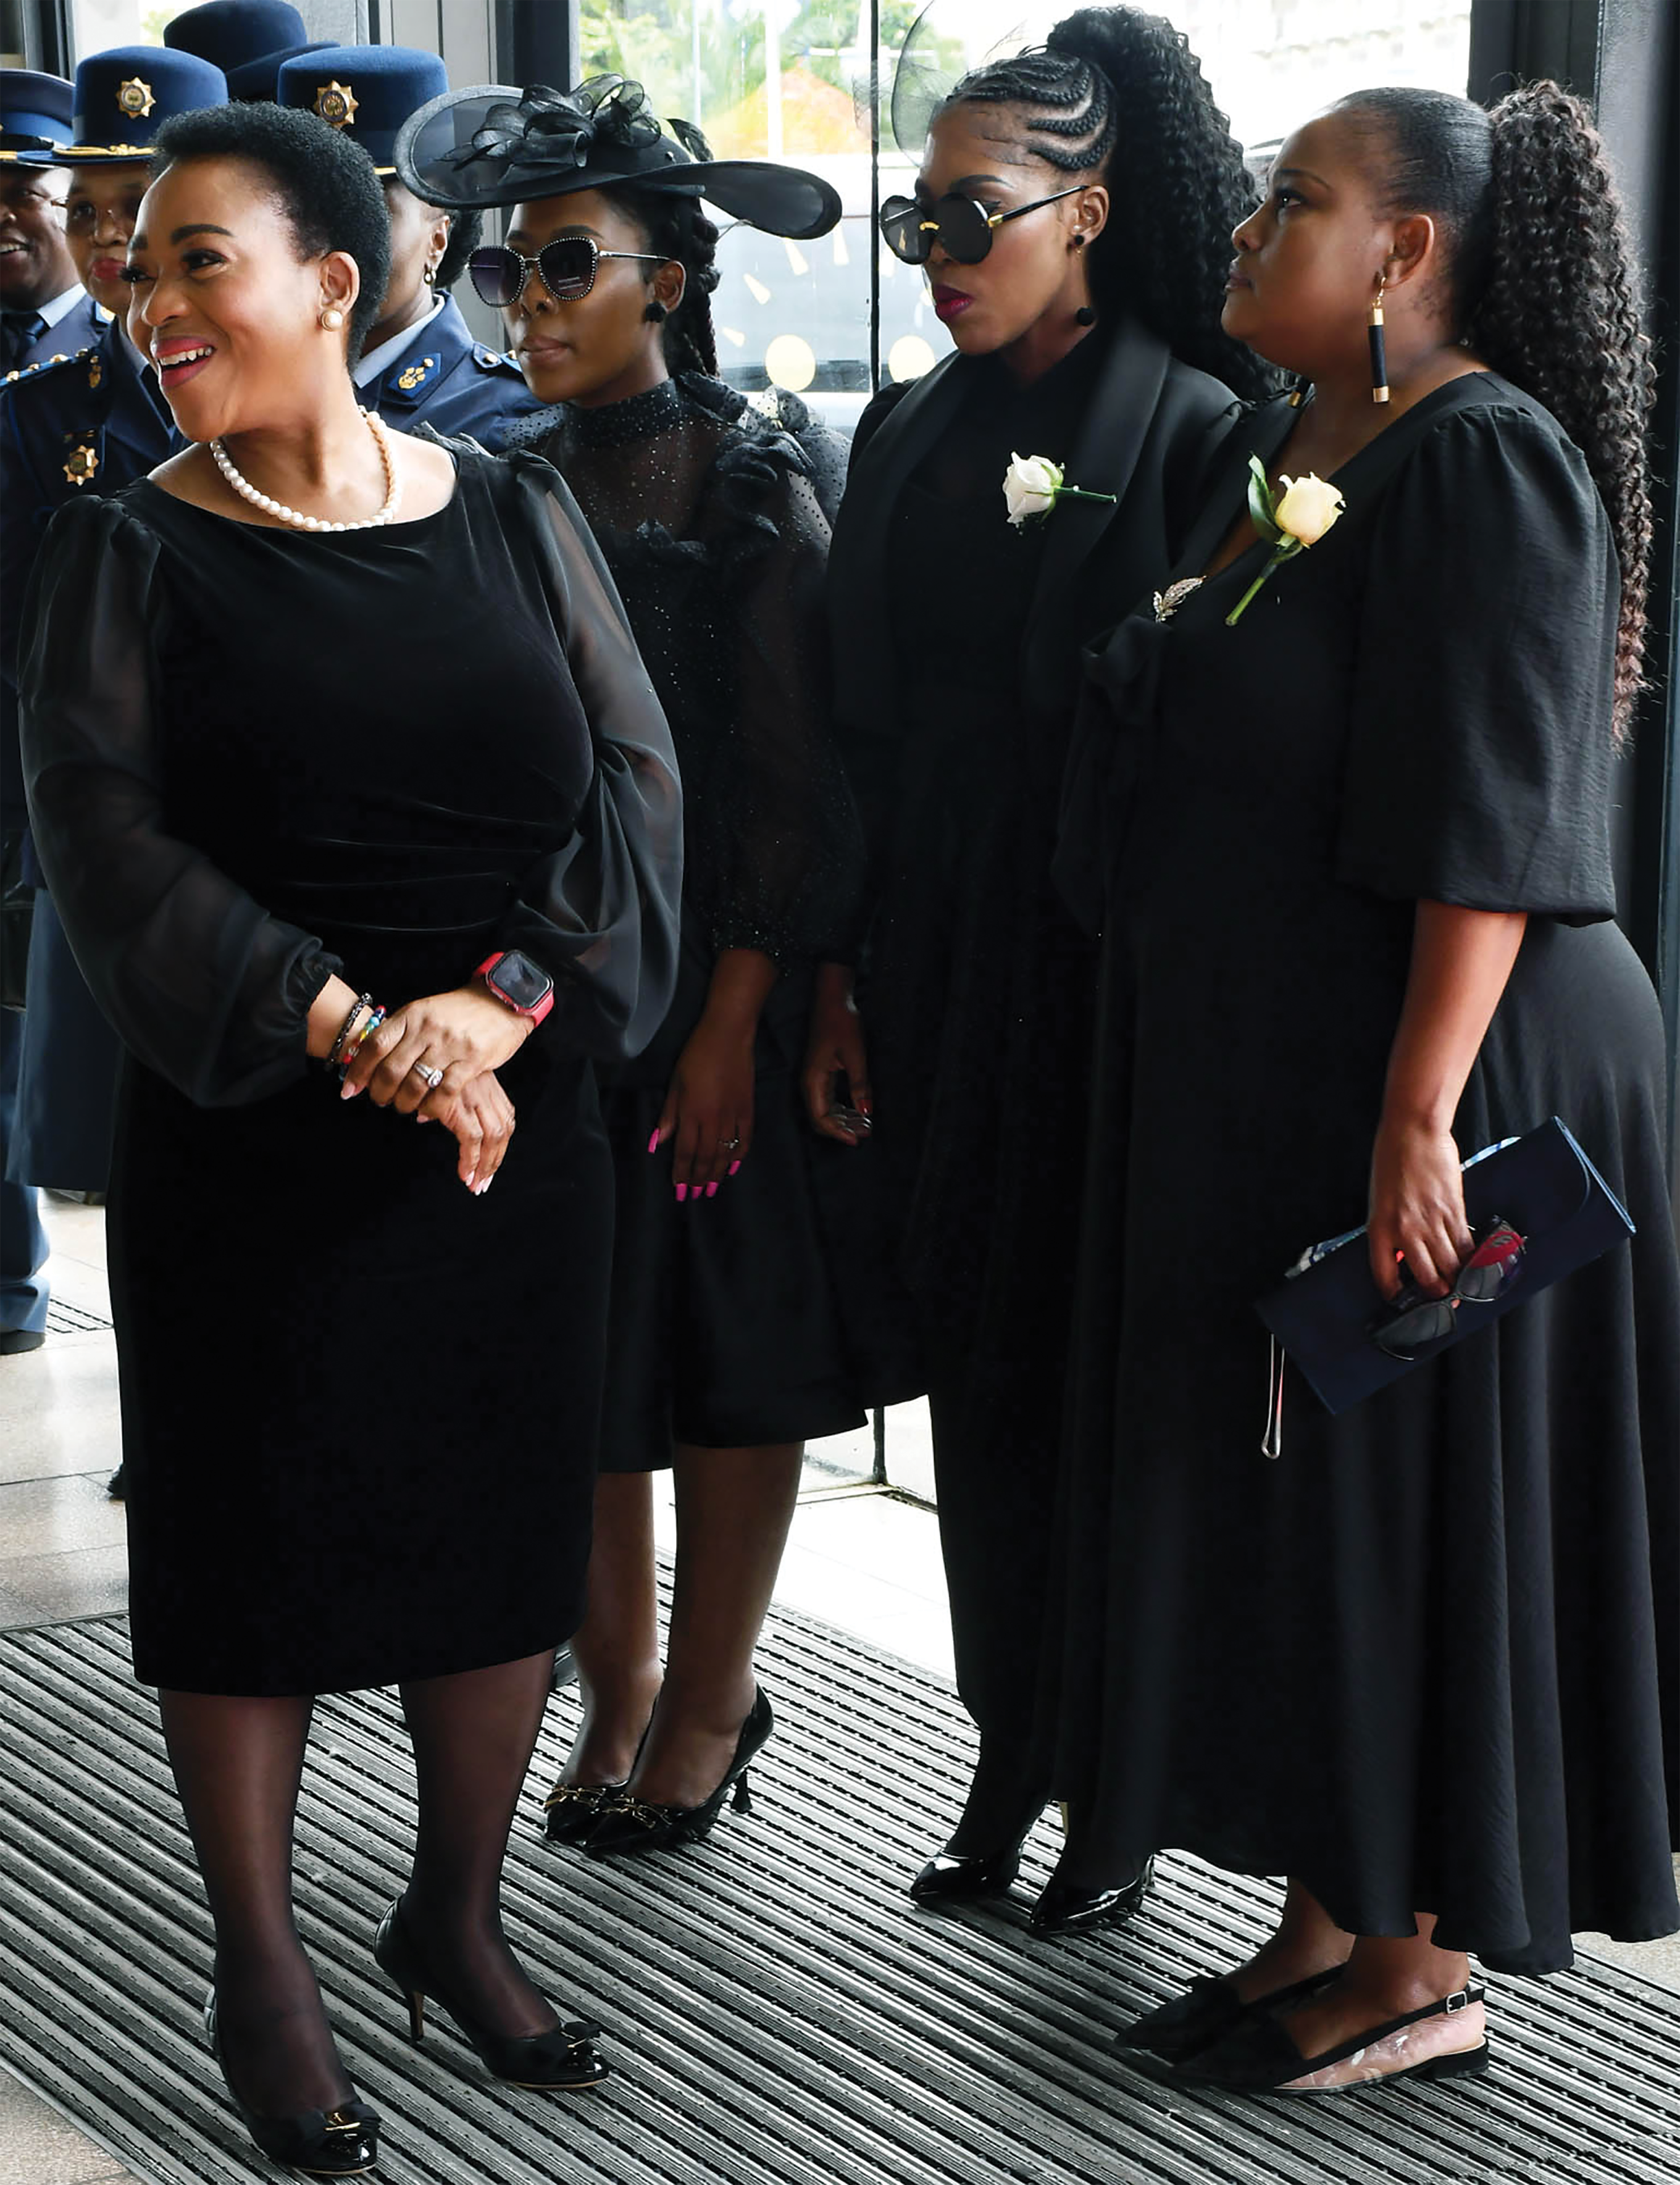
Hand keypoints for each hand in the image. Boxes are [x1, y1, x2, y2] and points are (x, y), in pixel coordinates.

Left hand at [341, 986, 530, 1112]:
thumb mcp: (425, 1011)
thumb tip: (373, 1057)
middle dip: (380, 1092)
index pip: (375, 1045)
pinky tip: (426, 1113)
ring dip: (404, 1102)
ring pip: (416, 1083)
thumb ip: (402, 1032)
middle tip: (379, 1101)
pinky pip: (445, 1092)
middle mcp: (427, 1029)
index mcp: (412, 1015)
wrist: (502, 1001)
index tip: (348, 1090)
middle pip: (391, 1069)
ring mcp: (450, 1045)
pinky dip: (432, 1108)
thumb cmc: (460, 1011)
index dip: (358, 1071)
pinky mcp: (472, 1060)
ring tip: (402, 1107)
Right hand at [417, 1068, 516, 1193]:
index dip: (500, 1142)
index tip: (492, 1163)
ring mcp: (473, 1097)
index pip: (505, 1116)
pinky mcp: (458, 1106)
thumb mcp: (434, 1079)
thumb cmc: (417, 1065)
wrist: (409, 1054)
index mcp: (484, 1083)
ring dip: (486, 1165)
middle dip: (496, 1159)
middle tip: (484, 1181)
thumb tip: (425, 1117)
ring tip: (475, 1183)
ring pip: (493, 1136)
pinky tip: (465, 1174)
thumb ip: (436, 1098)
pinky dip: (471, 1160)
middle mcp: (484, 1089)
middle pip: (504, 1128)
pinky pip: (472, 1139)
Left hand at [654, 1014, 753, 1194]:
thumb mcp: (675, 1083)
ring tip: (711, 1188)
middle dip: (698, 1179)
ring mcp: (733, 1116)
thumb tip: (656, 1144)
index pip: (684, 1151)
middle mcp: (713, 1120)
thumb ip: (668, 1115)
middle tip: (694, 1195)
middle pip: (705, 1157)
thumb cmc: (695, 1056)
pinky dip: (739, 1155)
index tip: (679, 1189)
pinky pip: (745, 1139)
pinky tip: (733, 1167)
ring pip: (725, 1153)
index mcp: (692, 1113)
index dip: (681, 1172)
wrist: (728, 1036)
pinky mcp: (748, 1109)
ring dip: (717, 1173)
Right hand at [803, 963, 871, 1144]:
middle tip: (866, 1133)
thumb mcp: (855, 1055)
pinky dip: (844, 1108)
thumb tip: (865, 1112)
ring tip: (867, 1125)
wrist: (833, 1000)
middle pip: (821, 1118)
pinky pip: (830, 1099)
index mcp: (814, 1080)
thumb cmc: (842, 1023)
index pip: (821, 1118)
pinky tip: (859, 1111)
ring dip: (845, 1119)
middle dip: (842, 1129)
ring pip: (826, 1110)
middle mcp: (811, 1083)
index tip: (857, 1140)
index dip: (838, 1132)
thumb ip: (860, 1085)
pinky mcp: (822, 1074)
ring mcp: (816, 1079)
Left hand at [1367, 1110, 1471, 1299]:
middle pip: (1427, 1279)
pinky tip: (1474, 1262)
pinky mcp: (1454, 1211)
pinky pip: (1466, 1245)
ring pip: (1451, 1267)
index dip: (1395, 1294)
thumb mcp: (1380, 1200)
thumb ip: (1390, 1228)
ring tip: (1463, 1287)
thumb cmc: (1391, 1161)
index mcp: (1379, 1229)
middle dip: (1437, 1295)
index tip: (1402, 1301)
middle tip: (1444, 1299)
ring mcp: (1432, 1223)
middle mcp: (1405, 1231)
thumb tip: (1405, 1253)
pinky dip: (1472, 1257)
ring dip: (1459, 1281)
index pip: (1384, 1275)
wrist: (1413, 1132)